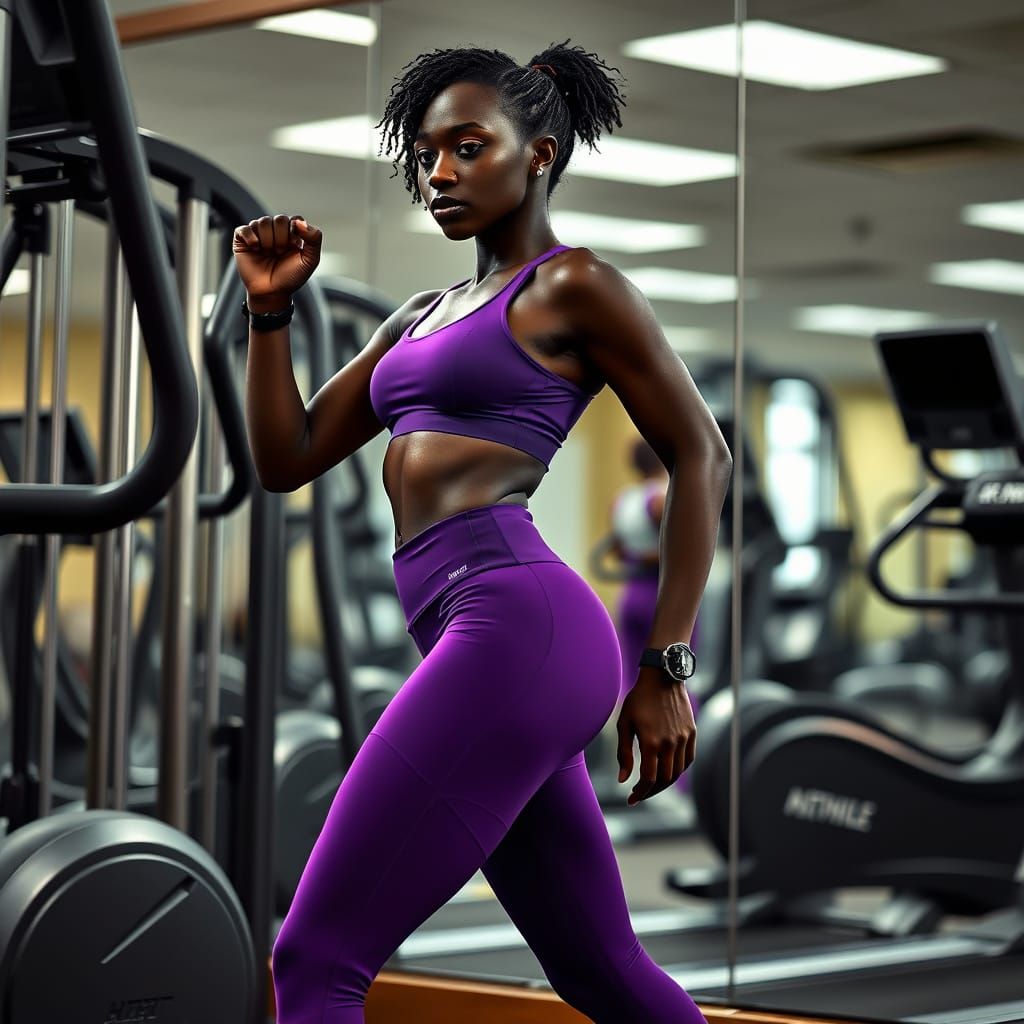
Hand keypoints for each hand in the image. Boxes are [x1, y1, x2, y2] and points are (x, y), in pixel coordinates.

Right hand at [232, 214, 322, 304]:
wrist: (272, 293)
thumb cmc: (290, 277)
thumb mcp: (310, 261)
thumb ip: (314, 239)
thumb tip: (301, 222)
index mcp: (292, 234)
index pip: (295, 219)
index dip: (295, 233)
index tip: (294, 247)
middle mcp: (275, 231)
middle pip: (279, 219)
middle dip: (282, 239)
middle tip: (280, 253)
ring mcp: (258, 234)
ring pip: (262, 222)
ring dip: (268, 241)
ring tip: (268, 254)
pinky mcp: (242, 240)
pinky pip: (244, 228)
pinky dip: (250, 237)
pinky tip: (255, 248)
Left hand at [616, 668, 695, 805]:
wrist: (662, 677)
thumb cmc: (638, 699)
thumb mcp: (624, 723)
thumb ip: (624, 753)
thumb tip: (623, 779)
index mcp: (651, 742)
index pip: (649, 779)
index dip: (640, 793)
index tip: (631, 798)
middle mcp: (670, 743)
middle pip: (664, 779)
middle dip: (651, 791)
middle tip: (639, 793)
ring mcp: (683, 738)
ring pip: (678, 772)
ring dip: (665, 783)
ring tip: (652, 785)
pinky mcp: (692, 733)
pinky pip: (688, 760)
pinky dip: (679, 770)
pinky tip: (668, 771)